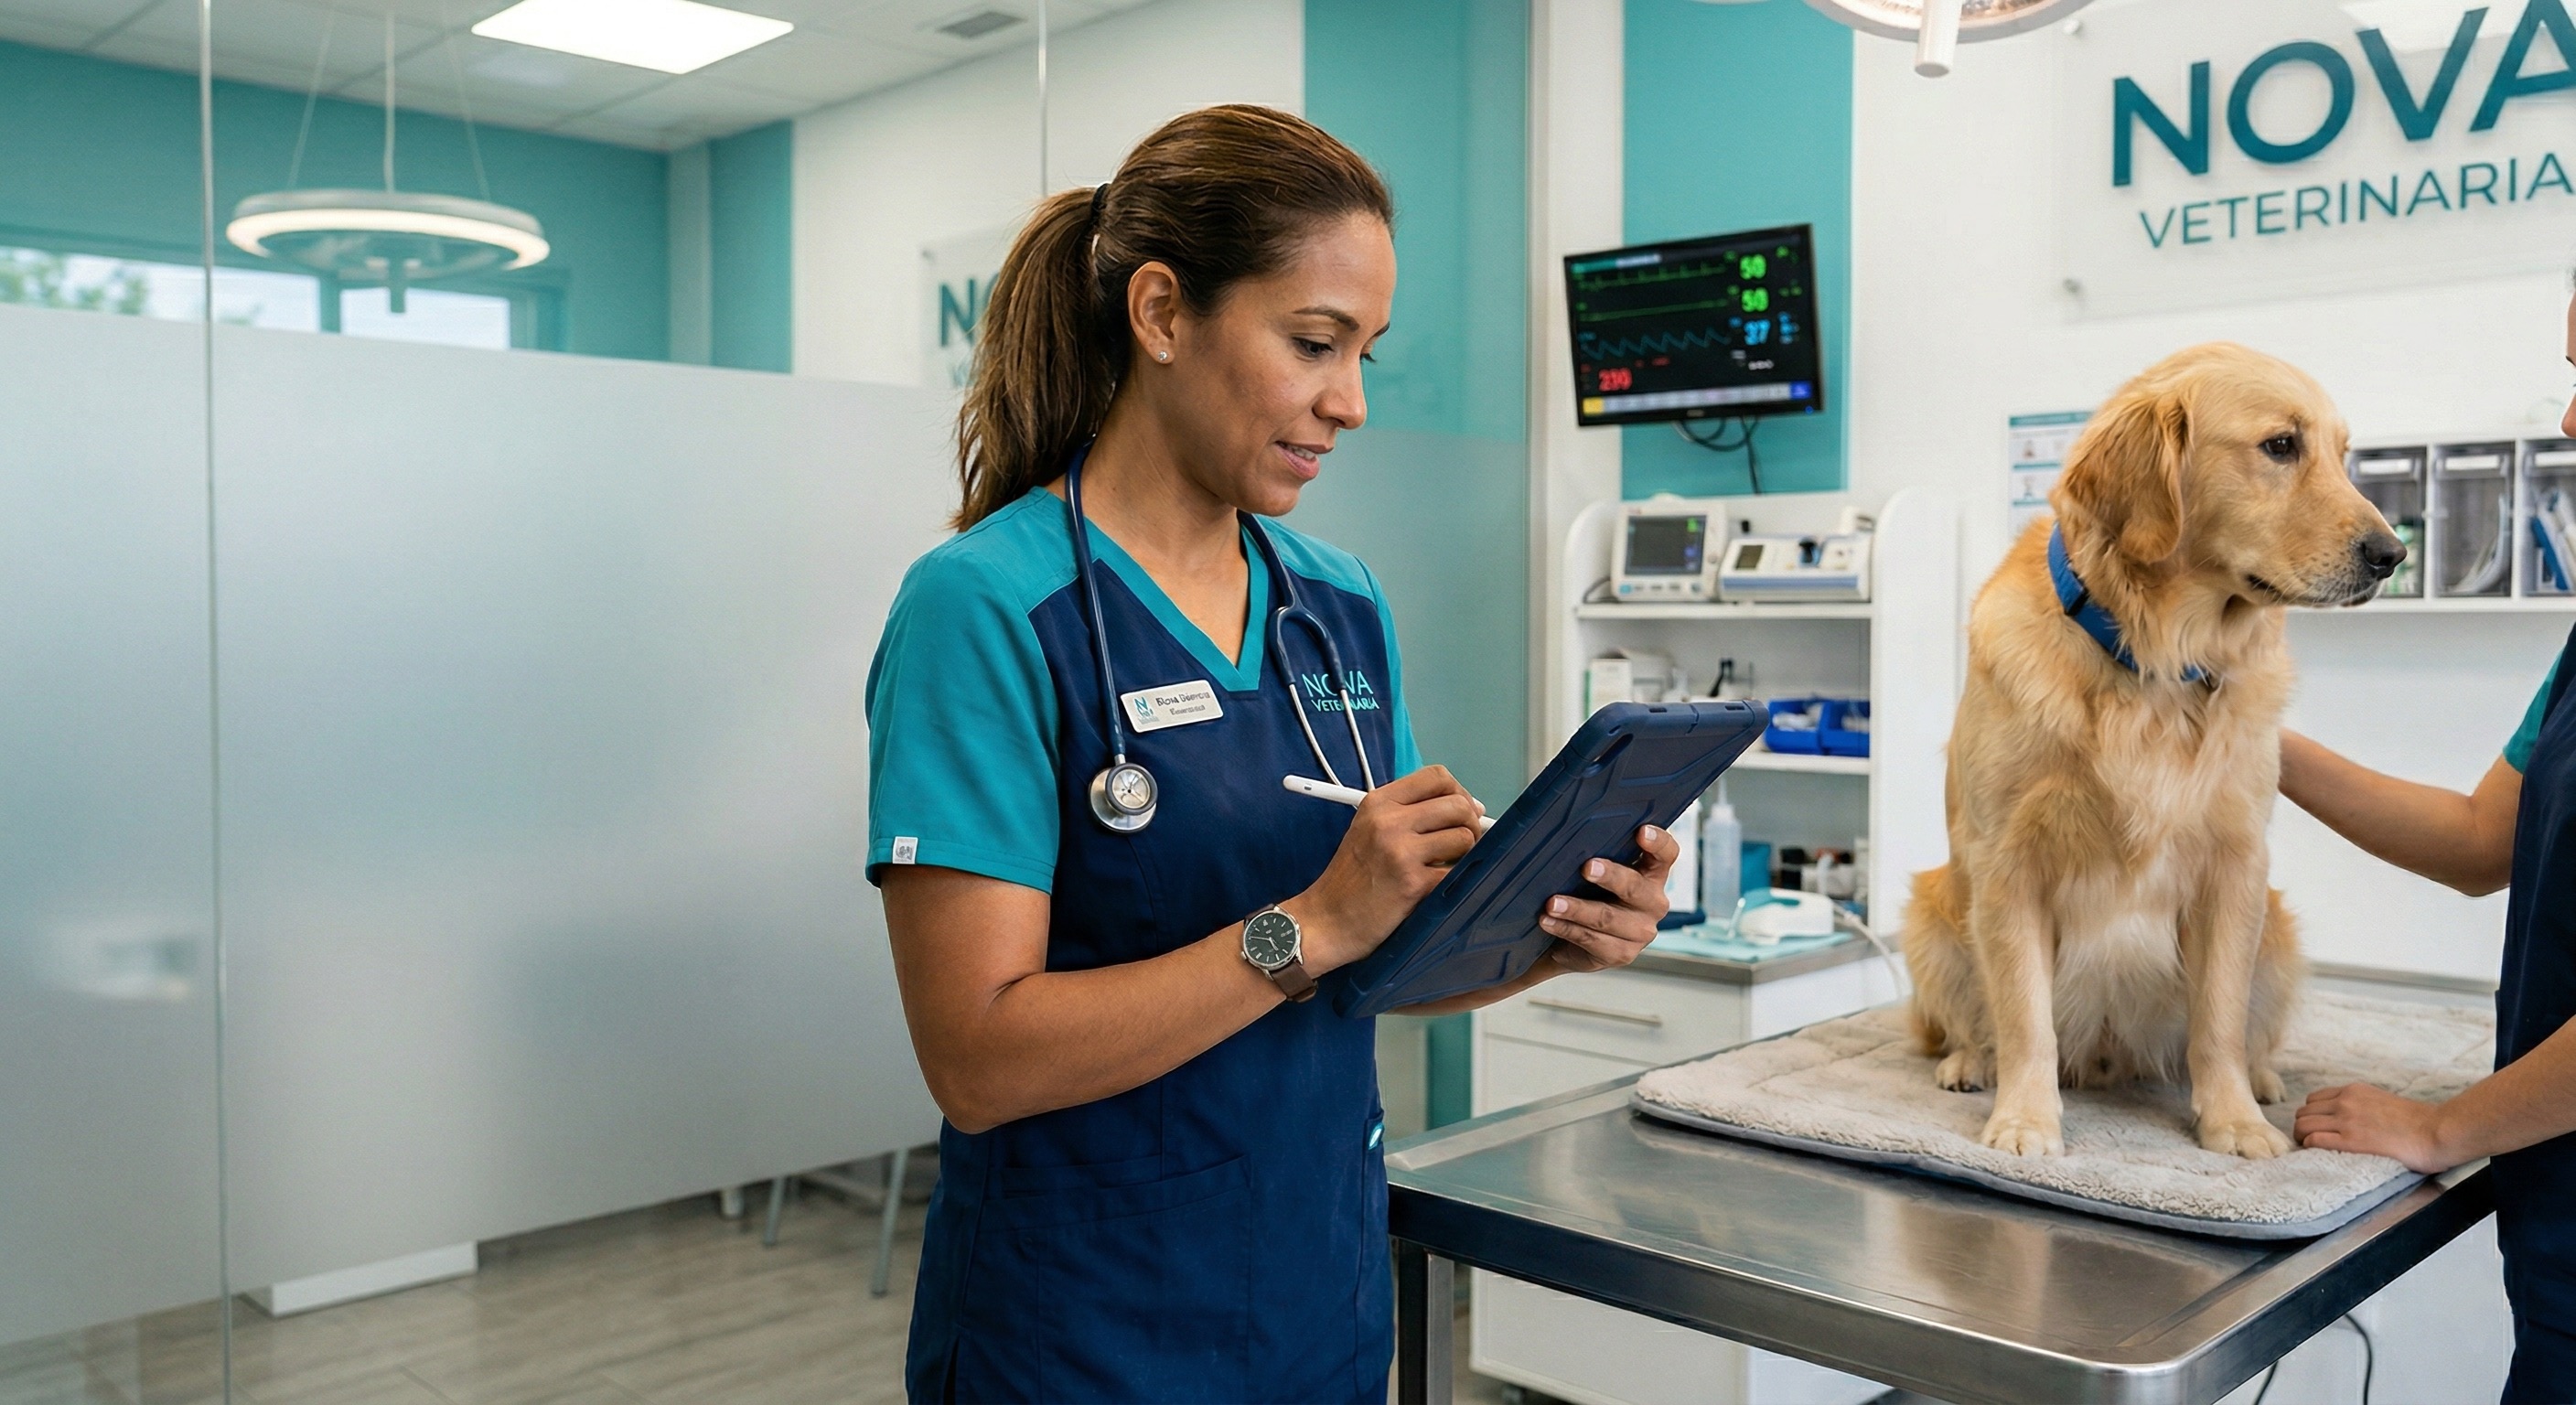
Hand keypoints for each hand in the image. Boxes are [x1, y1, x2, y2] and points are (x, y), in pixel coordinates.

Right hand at [1289, 766, 1483, 973]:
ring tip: (1446, 866)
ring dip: (1464, 854)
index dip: (1459, 791)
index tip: (1461, 811)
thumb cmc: (1351, 878)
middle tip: (1462, 843)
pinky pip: (1457, 872)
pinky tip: (1436, 886)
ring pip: (1463, 837)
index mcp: (1378, 802)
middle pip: (1457, 804)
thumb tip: (1470, 808)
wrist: (1326, 920)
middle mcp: (1389, 820)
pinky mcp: (1412, 883)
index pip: (1437, 776)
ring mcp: (1400, 851)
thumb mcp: (1369, 830)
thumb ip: (1410, 814)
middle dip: (1470, 824)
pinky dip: (1455, 880)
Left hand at [1536, 825, 1677, 974]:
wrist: (1572, 941)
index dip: (1658, 842)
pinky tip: (1548, 921)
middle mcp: (1653, 903)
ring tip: (1552, 903)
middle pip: (1635, 886)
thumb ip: (1596, 854)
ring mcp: (1641, 932)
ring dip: (1577, 909)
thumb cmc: (1586, 893)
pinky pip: (1592, 940)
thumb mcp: (1596, 872)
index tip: (1641, 831)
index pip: (1666, 854)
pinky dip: (1566, 929)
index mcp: (1652, 874)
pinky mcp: (1622, 954)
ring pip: (1608, 917)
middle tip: (1587, 867)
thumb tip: (1570, 835)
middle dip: (1610, 876)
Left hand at [2295, 1083, 2460, 1172]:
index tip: (2318, 1129)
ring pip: (2303, 1126)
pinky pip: (2314, 1140)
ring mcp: (2347, 1120)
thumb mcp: (2382, 1101)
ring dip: (2303, 1139)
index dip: (2312, 1116)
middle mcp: (2346, 1101)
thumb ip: (2361, 1106)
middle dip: (2303, 1128)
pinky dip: (2310, 1148)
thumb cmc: (2418, 1122)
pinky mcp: (2352, 1140)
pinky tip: (2319, 1155)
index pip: (2313, 1100)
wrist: (2437, 1131)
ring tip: (2313, 1151)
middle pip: (2303, 1113)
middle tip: (2311, 1143)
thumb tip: (2349, 1119)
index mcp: (2353, 1091)